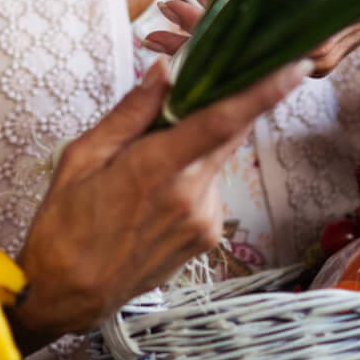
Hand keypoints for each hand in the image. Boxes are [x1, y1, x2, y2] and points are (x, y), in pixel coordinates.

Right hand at [12, 57, 309, 344]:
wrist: (69, 294)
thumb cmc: (64, 223)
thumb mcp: (83, 157)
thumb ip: (130, 113)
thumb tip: (163, 70)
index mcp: (156, 170)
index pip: (221, 122)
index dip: (263, 91)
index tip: (294, 66)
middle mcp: (191, 195)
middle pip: (229, 134)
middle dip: (227, 103)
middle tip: (205, 83)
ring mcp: (204, 220)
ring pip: (214, 160)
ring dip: (195, 144)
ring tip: (146, 161)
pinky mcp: (208, 236)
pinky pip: (208, 187)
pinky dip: (190, 173)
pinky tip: (153, 192)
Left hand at [158, 0, 359, 77]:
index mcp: (312, 26)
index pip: (244, 31)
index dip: (204, 23)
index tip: (171, 11)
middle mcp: (309, 51)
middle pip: (238, 52)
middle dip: (192, 40)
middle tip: (151, 27)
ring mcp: (309, 55)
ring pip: (247, 53)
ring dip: (206, 40)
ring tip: (162, 27)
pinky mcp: (311, 52)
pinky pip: (264, 47)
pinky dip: (234, 35)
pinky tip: (206, 16)